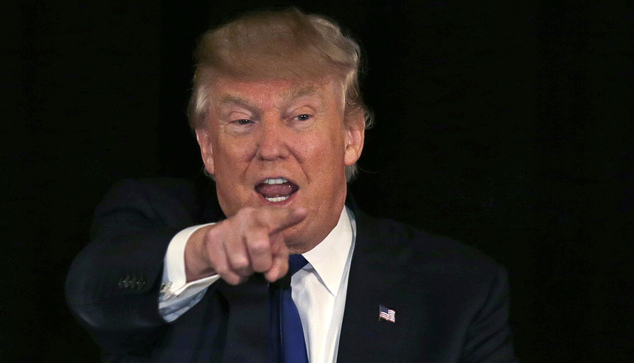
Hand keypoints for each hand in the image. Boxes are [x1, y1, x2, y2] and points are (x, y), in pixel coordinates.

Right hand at [184, 207, 306, 284]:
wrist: (216, 242)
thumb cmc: (254, 244)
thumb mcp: (273, 252)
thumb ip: (279, 264)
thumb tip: (271, 276)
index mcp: (265, 217)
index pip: (279, 217)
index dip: (290, 217)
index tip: (303, 213)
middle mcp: (246, 217)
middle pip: (259, 247)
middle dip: (261, 264)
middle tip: (259, 264)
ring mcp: (227, 227)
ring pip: (241, 263)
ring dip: (245, 271)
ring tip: (245, 263)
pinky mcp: (212, 240)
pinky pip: (226, 271)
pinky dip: (234, 277)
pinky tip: (233, 267)